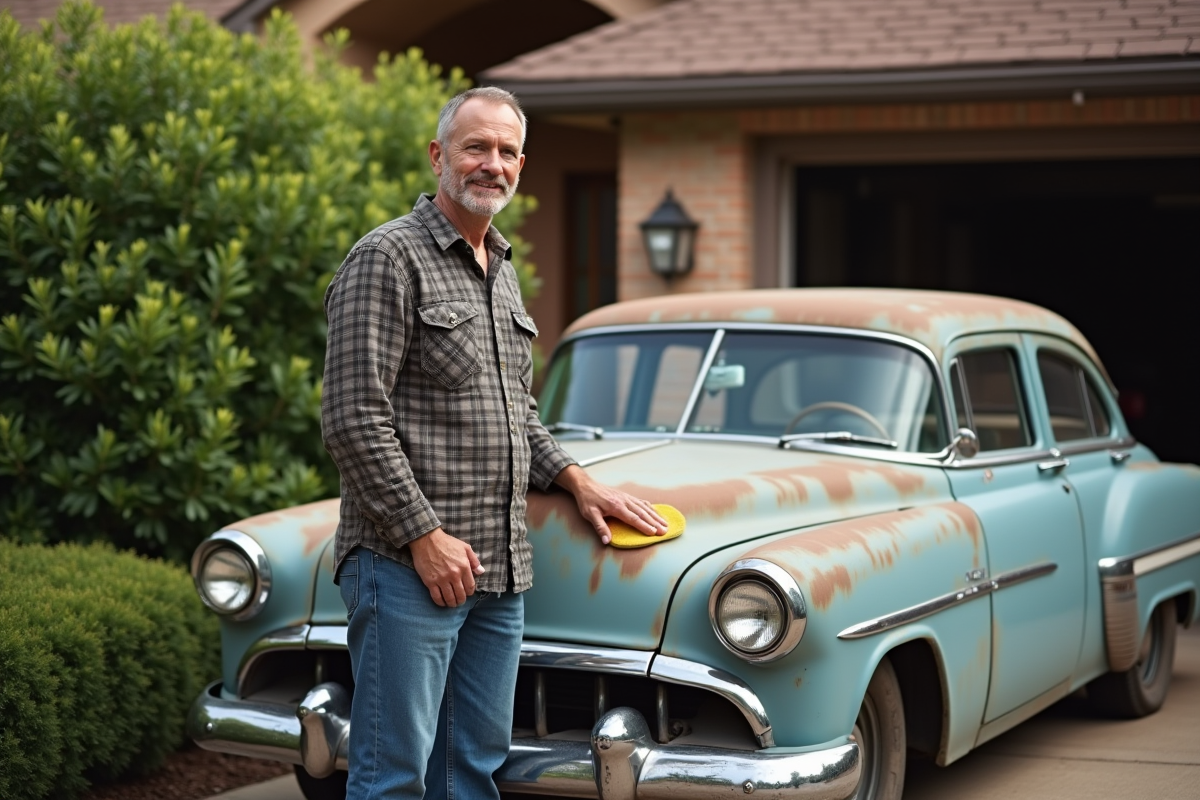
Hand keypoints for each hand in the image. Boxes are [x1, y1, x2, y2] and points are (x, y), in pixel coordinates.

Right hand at [408, 527, 484, 606]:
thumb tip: (481, 572)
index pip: (470, 586)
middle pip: (461, 595)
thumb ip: (474, 560)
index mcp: (464, 567)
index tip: (467, 593)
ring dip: (452, 603)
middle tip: (460, 600)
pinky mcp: (430, 582)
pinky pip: (437, 597)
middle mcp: (454, 575)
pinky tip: (442, 603)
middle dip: (461, 600)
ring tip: (452, 603)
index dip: (470, 592)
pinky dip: (440, 603)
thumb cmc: (447, 542)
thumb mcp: (465, 547)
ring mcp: (441, 579)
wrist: (426, 540)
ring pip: (449, 598)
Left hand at [554, 464, 668, 545]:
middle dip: (655, 522)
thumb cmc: (587, 500)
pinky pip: (641, 502)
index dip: (644, 526)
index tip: (654, 533)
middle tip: (665, 531)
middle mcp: (624, 501)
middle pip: (643, 513)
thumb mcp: (589, 514)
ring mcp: (626, 498)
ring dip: (656, 515)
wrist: (586, 485)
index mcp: (616, 507)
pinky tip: (655, 511)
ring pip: (644, 507)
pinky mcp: (626, 496)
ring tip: (665, 523)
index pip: (633, 518)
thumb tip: (607, 541)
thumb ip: (599, 527)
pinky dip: (650, 507)